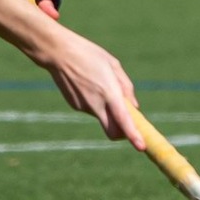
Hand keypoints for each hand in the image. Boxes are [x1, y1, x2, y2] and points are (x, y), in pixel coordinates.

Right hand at [39, 27, 143, 148]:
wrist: (58, 53)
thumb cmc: (89, 54)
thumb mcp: (113, 64)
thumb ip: (126, 87)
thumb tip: (135, 107)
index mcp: (109, 92)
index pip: (123, 120)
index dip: (133, 135)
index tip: (141, 147)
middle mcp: (96, 104)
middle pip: (113, 132)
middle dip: (122, 133)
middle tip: (127, 123)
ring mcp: (83, 107)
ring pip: (102, 116)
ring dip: (106, 109)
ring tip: (98, 83)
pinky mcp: (75, 106)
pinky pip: (91, 109)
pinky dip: (94, 102)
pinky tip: (87, 84)